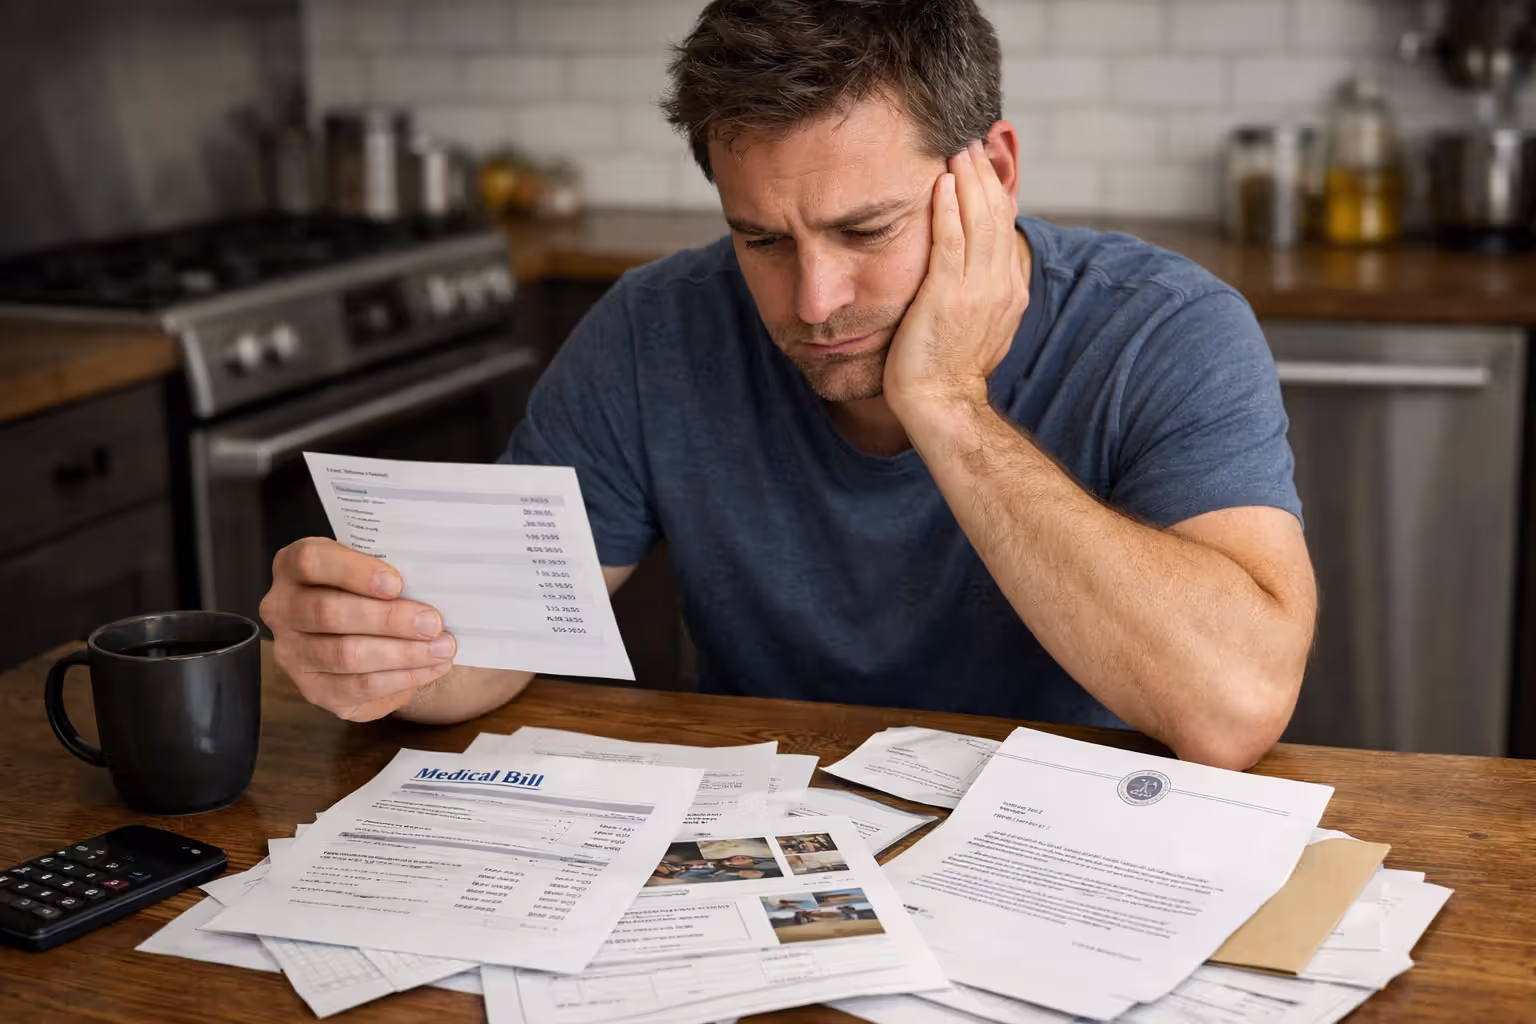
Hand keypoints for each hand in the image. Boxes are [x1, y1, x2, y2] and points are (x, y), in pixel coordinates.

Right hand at [259, 537, 455, 720]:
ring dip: (402, 653)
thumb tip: (432, 584)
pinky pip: (359, 686)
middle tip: (432, 622)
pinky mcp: (314, 689)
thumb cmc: (372, 590)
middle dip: (388, 619)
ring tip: (442, 648)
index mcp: (293, 566)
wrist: (367, 632)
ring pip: (346, 655)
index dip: (354, 571)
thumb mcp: (374, 568)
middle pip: (329, 613)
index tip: (396, 583)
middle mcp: (283, 609)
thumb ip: (389, 568)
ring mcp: (293, 653)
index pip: (311, 561)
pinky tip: (431, 668)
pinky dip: (402, 678)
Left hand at [883, 139, 1027, 426]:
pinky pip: (950, 242)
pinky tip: (940, 183)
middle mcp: (1001, 285)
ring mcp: (976, 291)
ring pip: (978, 221)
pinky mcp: (947, 297)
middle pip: (997, 215)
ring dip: (967, 181)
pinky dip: (948, 209)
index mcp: (1010, 289)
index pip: (1006, 227)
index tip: (981, 163)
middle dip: (984, 175)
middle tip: (969, 142)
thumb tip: (980, 266)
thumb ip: (983, 291)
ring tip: (956, 151)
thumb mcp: (979, 323)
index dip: (995, 191)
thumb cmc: (948, 369)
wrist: (941, 405)